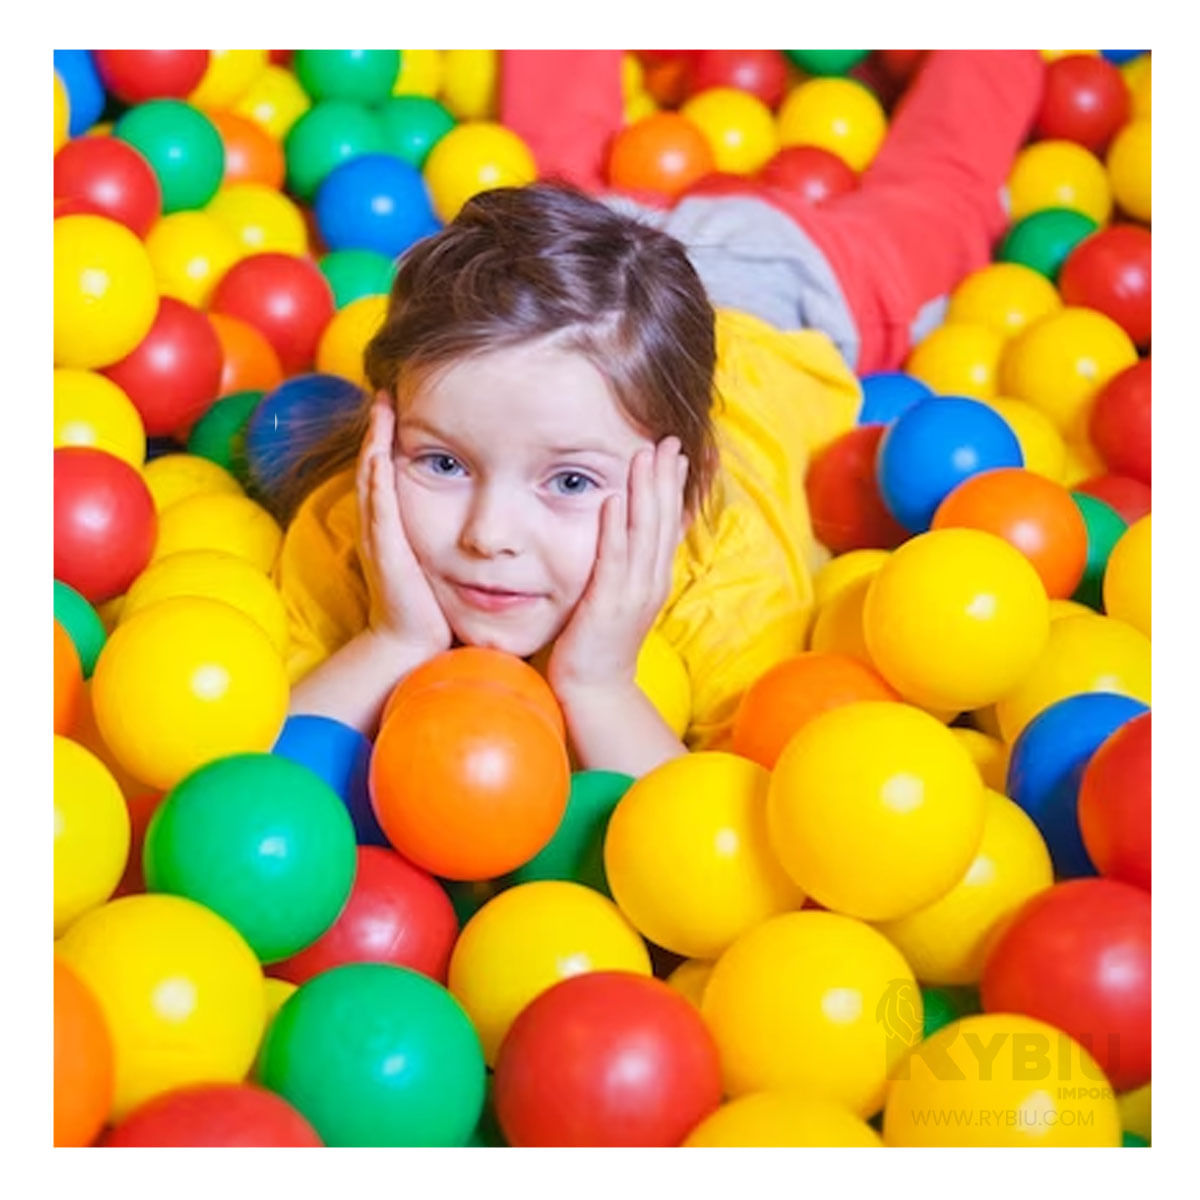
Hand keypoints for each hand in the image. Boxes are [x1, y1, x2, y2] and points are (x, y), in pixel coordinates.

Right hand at [356, 398, 452, 655]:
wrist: (414, 644)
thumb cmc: (432, 605)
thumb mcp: (442, 559)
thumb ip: (451, 534)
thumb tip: (479, 515)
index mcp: (394, 525)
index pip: (389, 471)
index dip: (391, 439)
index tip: (403, 403)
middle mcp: (381, 526)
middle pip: (374, 466)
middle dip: (379, 429)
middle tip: (386, 392)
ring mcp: (380, 537)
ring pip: (373, 480)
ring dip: (375, 442)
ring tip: (382, 408)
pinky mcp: (387, 551)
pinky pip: (380, 507)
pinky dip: (378, 477)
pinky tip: (381, 452)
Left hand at [548, 437, 687, 695]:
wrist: (594, 690)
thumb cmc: (598, 643)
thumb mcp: (617, 598)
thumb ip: (624, 566)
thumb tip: (622, 533)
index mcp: (653, 577)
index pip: (668, 523)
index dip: (672, 486)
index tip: (674, 452)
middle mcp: (650, 581)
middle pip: (663, 520)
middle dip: (665, 477)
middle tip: (666, 439)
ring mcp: (633, 592)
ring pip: (645, 532)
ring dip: (646, 490)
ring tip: (645, 454)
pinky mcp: (609, 603)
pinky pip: (614, 558)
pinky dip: (616, 527)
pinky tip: (616, 498)